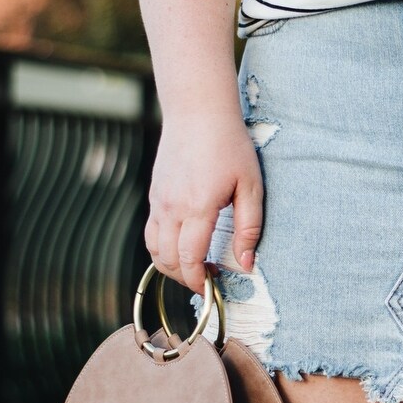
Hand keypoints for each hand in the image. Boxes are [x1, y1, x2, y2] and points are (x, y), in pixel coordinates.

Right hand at [144, 110, 262, 297]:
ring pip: (153, 249)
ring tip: (194, 268)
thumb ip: (249, 228)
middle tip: (206, 282)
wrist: (198, 111)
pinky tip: (184, 245)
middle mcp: (171, 208)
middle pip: (167, 261)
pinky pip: (152, 231)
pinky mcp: (155, 194)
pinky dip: (162, 247)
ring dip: (170, 266)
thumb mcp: (251, 187)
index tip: (212, 290)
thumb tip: (246, 264)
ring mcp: (158, 201)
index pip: (189, 260)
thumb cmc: (230, 146)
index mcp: (197, 208)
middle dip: (184, 279)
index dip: (198, 282)